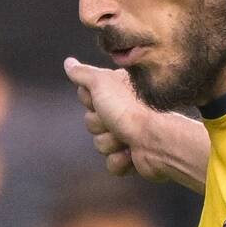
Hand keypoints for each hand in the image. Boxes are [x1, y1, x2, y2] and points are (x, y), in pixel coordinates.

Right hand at [65, 56, 157, 177]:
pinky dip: (119, 161)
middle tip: (115, 121)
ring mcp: (130, 134)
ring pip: (100, 144)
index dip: (90, 100)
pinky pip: (111, 163)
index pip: (87, 96)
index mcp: (119, 91)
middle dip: (100, 124)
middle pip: (90, 122)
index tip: (101, 99)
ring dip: (110, 142)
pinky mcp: (133, 157)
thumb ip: (83, 73)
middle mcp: (124, 111)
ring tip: (127, 138)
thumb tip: (69, 63)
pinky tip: (131, 154)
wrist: (156, 139)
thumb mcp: (102, 83)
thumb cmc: (130, 109)